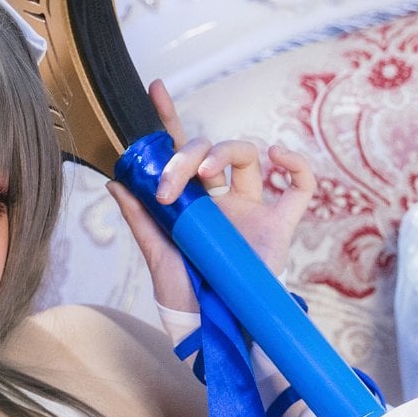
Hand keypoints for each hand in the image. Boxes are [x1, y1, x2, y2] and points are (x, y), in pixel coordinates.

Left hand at [107, 79, 315, 315]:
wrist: (216, 328)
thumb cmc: (187, 296)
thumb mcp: (157, 256)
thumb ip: (140, 219)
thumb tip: (117, 181)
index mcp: (193, 202)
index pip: (180, 151)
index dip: (170, 119)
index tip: (155, 88)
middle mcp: (224, 200)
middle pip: (213, 150)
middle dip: (189, 154)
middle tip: (171, 185)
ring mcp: (253, 210)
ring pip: (248, 156)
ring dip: (225, 152)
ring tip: (208, 174)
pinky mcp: (280, 225)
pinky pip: (301, 186)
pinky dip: (295, 165)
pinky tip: (278, 159)